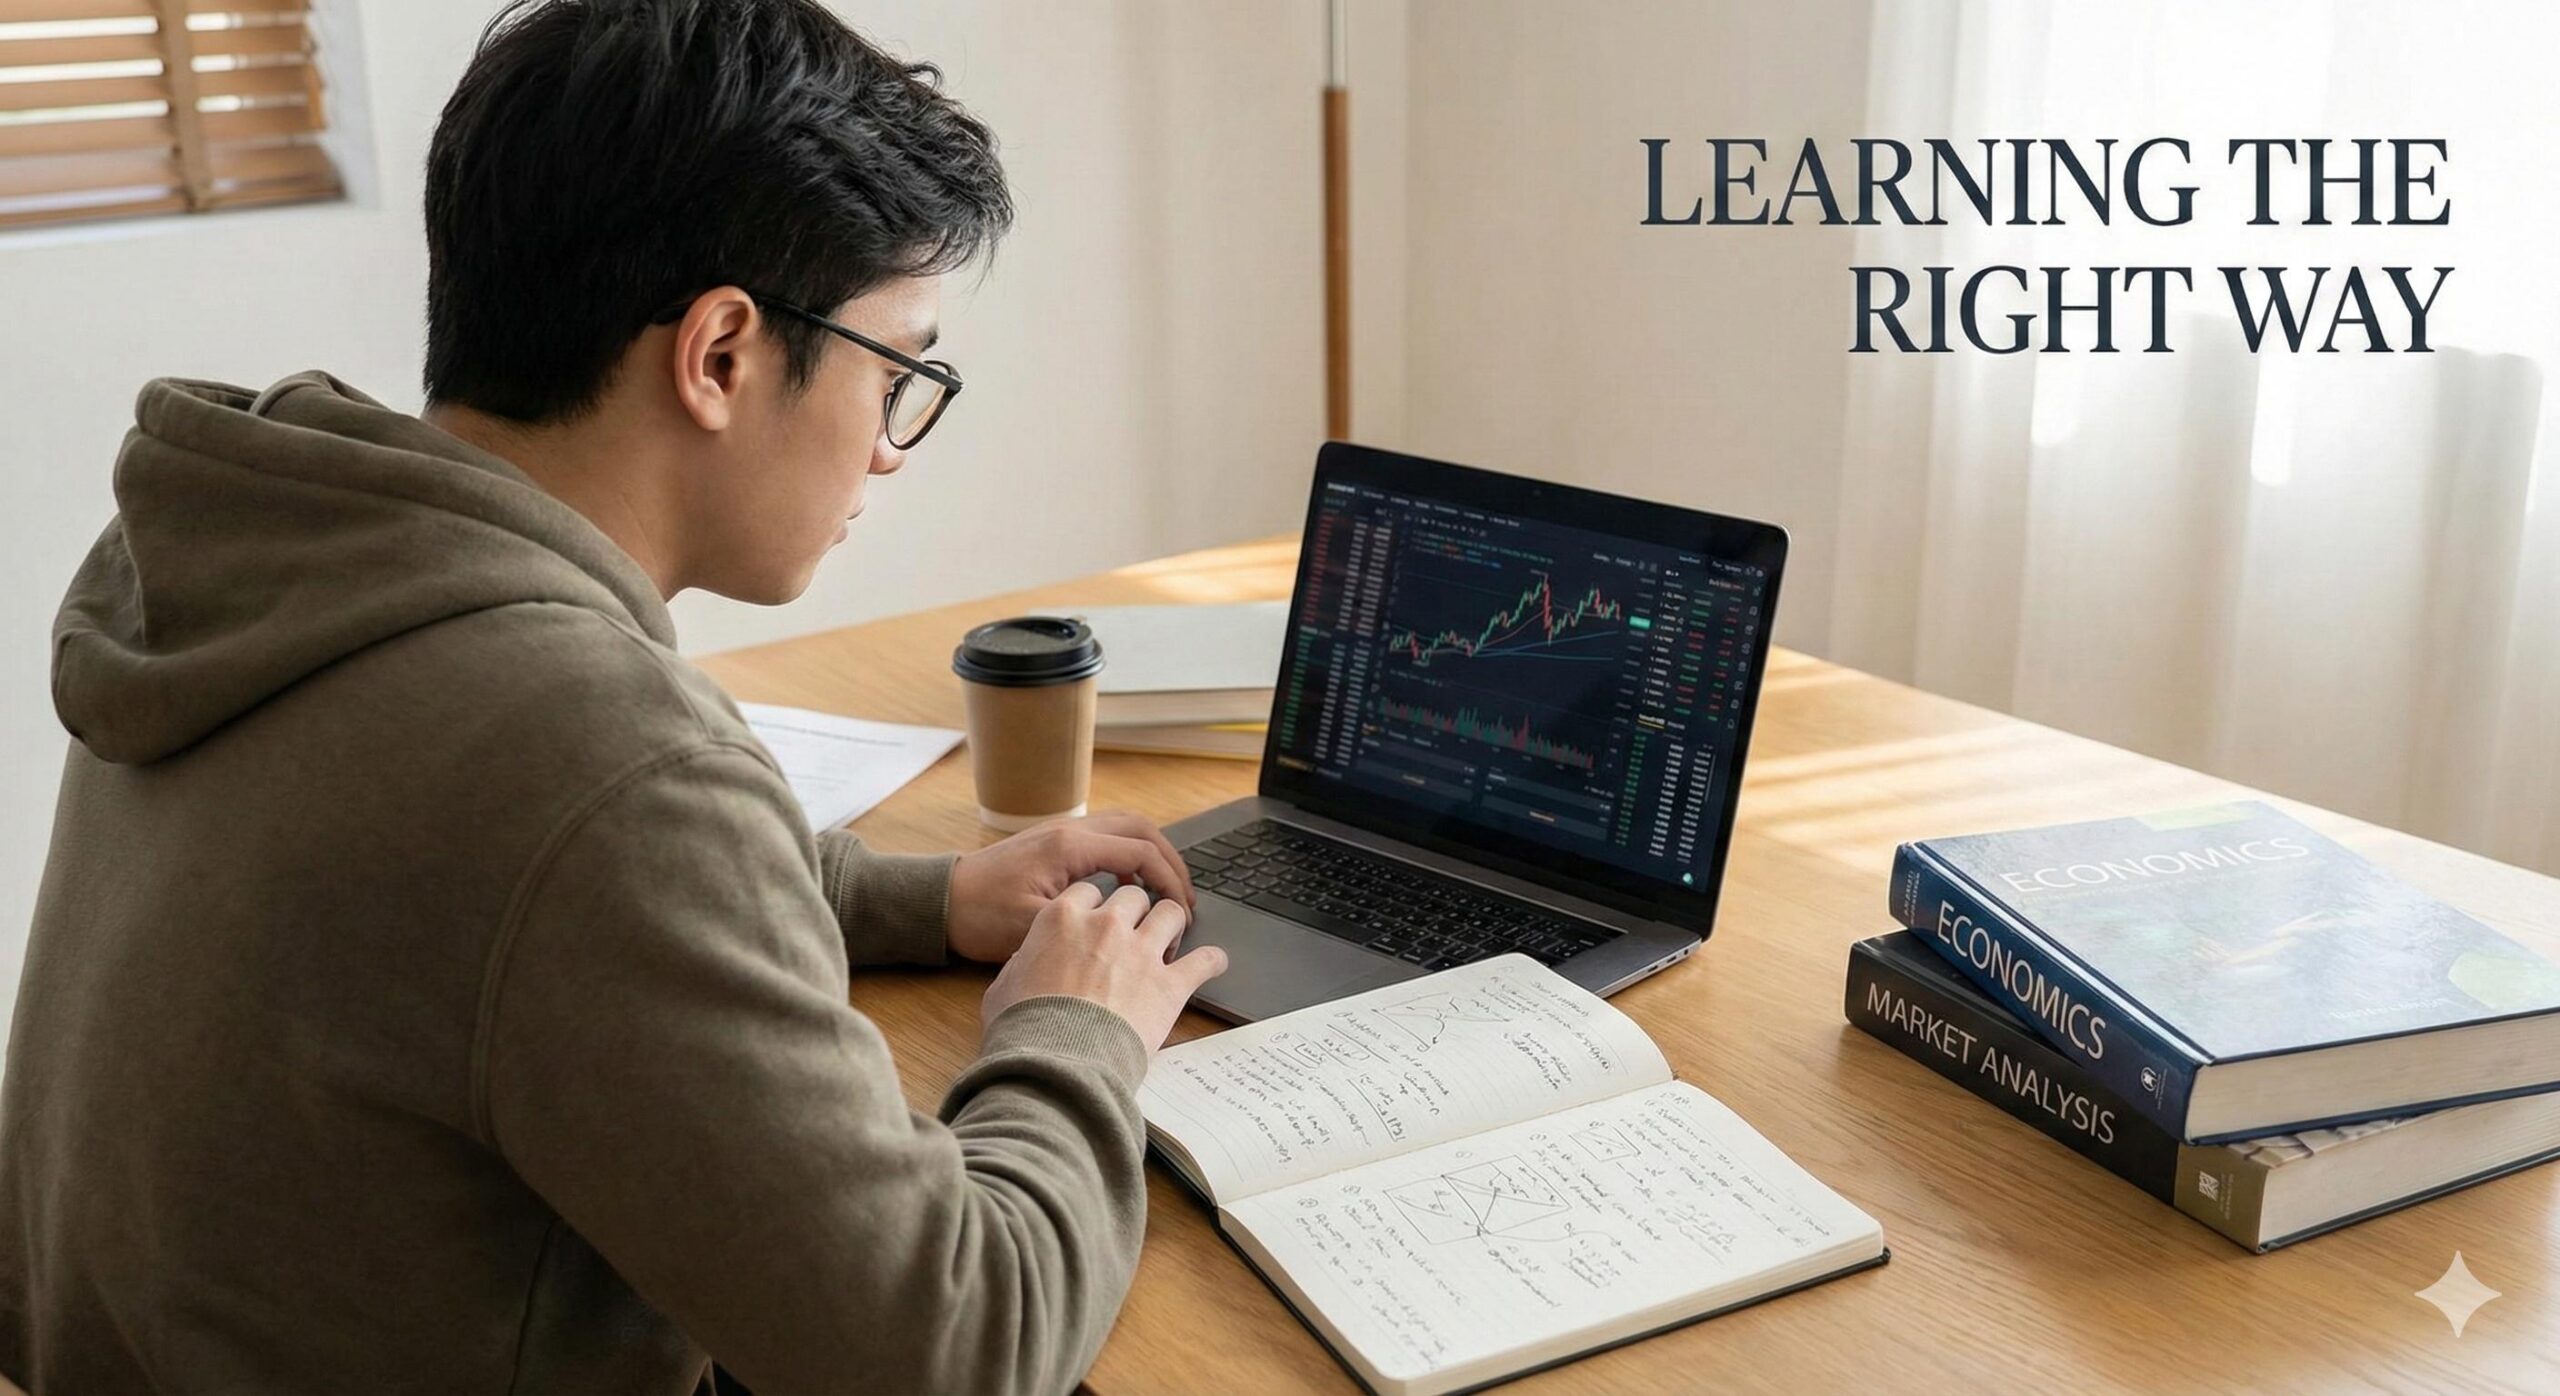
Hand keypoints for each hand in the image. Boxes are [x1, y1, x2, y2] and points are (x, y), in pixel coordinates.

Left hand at [946, 811, 1196, 962]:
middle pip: (1141, 828)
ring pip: (1125, 828)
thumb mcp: (1035, 927)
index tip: (1183, 913)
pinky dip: (1130, 856)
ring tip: (1167, 892)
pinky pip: (1107, 838)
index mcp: (1070, 846)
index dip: (1170, 882)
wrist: (941, 902)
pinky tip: (1133, 888)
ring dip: (1152, 854)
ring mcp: (1062, 832)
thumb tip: (1133, 929)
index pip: (1141, 851)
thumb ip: (1087, 922)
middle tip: (1186, 899)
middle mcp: (1071, 830)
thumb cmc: (980, 916)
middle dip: (1171, 861)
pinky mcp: (1055, 843)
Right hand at [981, 882, 1227, 1051]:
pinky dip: (1211, 961)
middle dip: (1135, 910)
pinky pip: (1204, 960)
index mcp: (1062, 919)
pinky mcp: (1169, 985)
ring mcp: (1141, 952)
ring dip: (1171, 924)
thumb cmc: (1023, 1029)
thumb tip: (1025, 961)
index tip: (1098, 918)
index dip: (1095, 905)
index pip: (1088, 891)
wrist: (1054, 1064)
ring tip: (1170, 940)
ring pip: (1170, 912)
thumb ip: (1020, 965)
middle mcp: (1106, 926)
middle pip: (1133, 896)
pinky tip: (1214, 963)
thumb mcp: (1003, 988)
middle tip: (1135, 931)